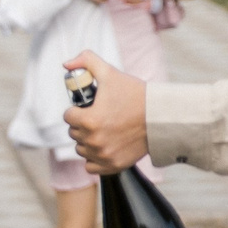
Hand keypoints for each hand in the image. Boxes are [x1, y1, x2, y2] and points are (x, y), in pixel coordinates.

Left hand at [61, 52, 147, 172]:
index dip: (76, 110)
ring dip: (87, 141)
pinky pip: (91, 166)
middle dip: (82, 124)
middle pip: (74, 133)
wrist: (160, 117)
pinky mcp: (113, 165)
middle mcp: (94, 141)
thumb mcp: (110, 73)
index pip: (68, 117)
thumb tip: (66, 65)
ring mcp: (104, 155)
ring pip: (81, 149)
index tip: (87, 108)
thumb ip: (87, 61)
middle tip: (98, 117)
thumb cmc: (136, 94)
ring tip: (102, 130)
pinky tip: (104, 146)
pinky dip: (94, 158)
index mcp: (89, 120)